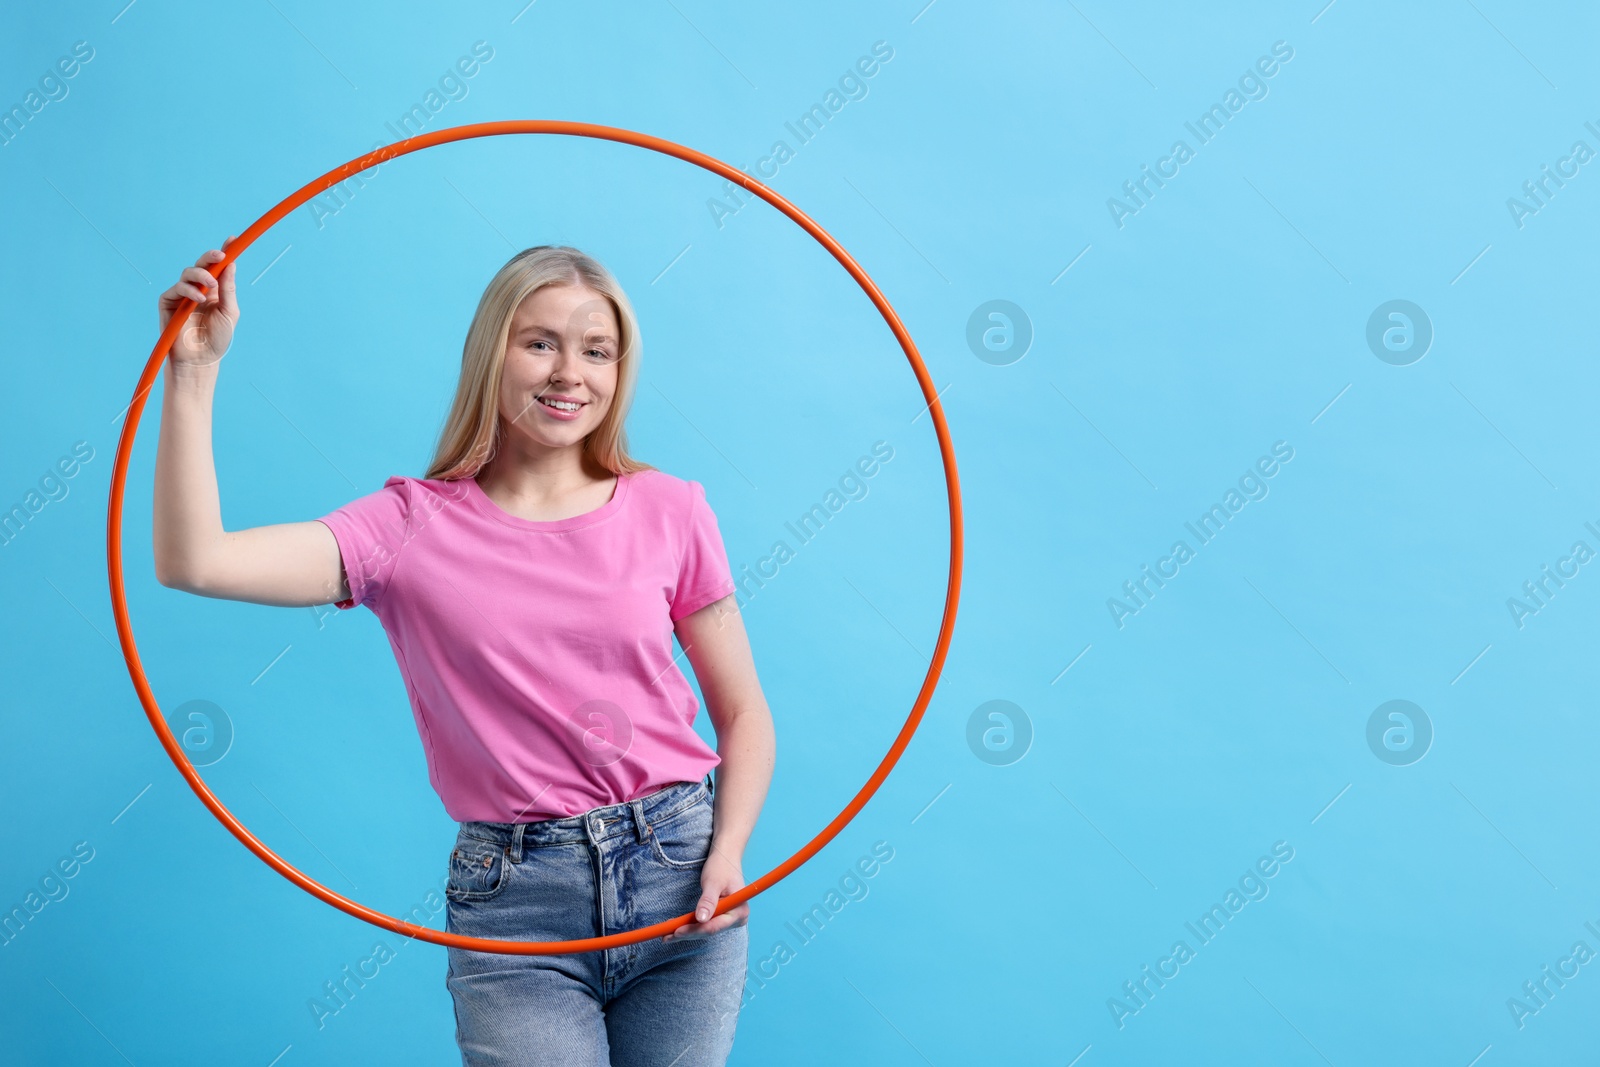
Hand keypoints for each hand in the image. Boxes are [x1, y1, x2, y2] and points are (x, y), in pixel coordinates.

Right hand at [159, 236, 239, 368]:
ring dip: (200, 275)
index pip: (217, 268)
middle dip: (210, 257)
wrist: (200, 360)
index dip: (223, 253)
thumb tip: (231, 264)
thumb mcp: (229, 312)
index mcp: (215, 291)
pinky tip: (199, 299)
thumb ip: (228, 288)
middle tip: (220, 256)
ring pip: (188, 273)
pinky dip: (188, 290)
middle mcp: (198, 290)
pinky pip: (177, 288)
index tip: (232, 240)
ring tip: (211, 285)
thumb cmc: (217, 339)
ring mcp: (182, 295)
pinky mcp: (168, 302)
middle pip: (201, 265)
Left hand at [662, 844, 748, 942]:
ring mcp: (730, 920)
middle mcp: (737, 919)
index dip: (694, 930)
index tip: (677, 931)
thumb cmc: (721, 867)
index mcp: (739, 912)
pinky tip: (676, 929)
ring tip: (667, 935)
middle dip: (688, 933)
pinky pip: (705, 925)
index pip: (714, 926)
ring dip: (687, 931)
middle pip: (709, 931)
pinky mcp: (721, 918)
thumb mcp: (713, 883)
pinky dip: (691, 926)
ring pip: (705, 930)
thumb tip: (701, 920)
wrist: (725, 858)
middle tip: (667, 936)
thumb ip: (708, 902)